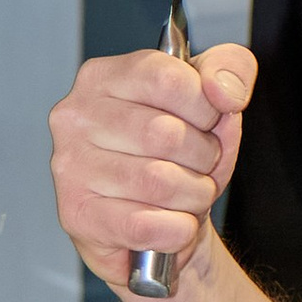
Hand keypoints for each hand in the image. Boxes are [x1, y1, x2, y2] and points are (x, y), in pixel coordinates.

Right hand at [49, 43, 253, 292]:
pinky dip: (176, 230)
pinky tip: (173, 224)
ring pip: (159, 182)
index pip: (168, 79)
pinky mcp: (76, 215)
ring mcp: (70, 166)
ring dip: (193, 196)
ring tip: (186, 195)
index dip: (206, 108)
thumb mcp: (213, 103)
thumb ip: (231, 70)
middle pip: (167, 133)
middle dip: (203, 158)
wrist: (160, 231)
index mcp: (104, 77)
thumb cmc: (179, 159)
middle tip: (198, 166)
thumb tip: (224, 89)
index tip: (207, 122)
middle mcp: (76, 116)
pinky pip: (145, 225)